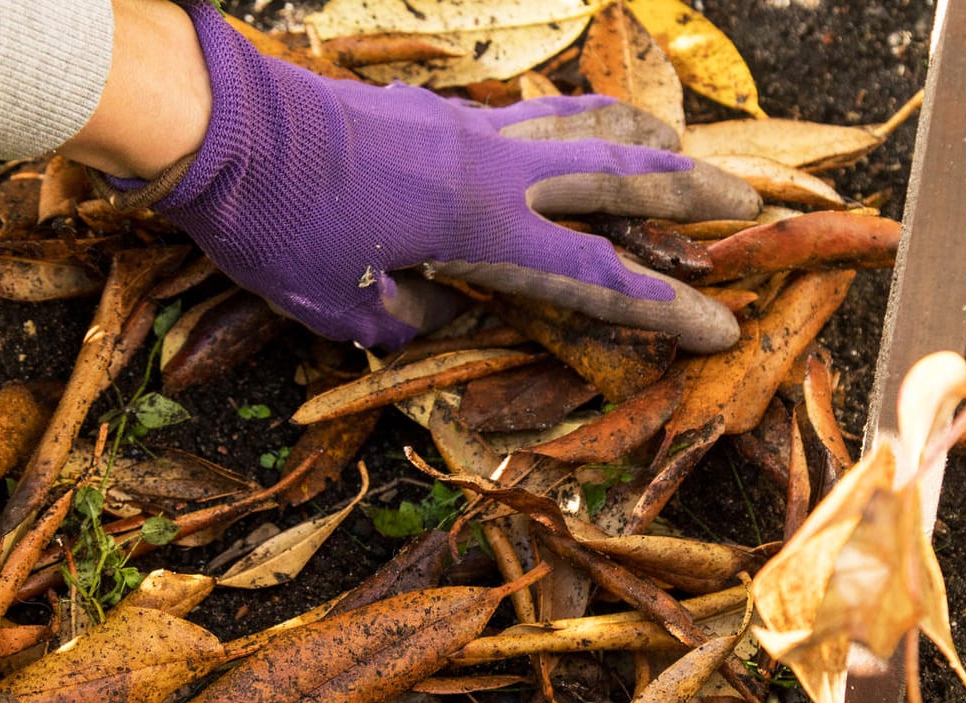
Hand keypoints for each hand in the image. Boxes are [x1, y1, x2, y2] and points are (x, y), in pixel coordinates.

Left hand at [117, 3, 759, 352]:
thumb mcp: (344, 306)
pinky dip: (563, 122)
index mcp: (485, 227)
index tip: (722, 328)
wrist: (219, 126)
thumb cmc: (277, 227)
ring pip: (576, 124)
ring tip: (676, 145)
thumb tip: (426, 311)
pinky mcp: (431, 110)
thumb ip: (406, 318)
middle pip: (616, 175)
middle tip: (746, 199)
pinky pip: (520, 115)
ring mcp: (465, 128)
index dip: (664, 309)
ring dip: (636, 137)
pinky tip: (564, 129)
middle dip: (688, 193)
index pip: (595, 277)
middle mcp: (494, 168)